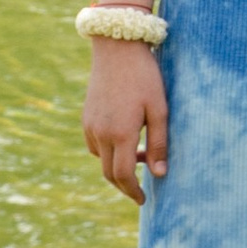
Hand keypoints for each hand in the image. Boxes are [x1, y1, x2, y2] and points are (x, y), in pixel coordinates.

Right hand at [83, 47, 168, 201]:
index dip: (133, 191)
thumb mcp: (160, 109)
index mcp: (120, 133)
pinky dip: (107, 151)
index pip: (123, 175)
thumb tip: (160, 173)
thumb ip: (159, 142)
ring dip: (116, 166)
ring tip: (139, 158)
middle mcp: (100, 133)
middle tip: (140, 191)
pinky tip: (124, 140)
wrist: (117, 47)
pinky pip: (94, 144)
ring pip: (100, 159)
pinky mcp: (86, 117)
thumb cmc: (145, 77)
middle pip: (108, 172)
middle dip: (124, 185)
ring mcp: (90, 125)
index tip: (143, 200)